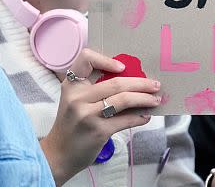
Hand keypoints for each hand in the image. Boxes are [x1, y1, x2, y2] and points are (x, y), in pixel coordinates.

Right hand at [41, 49, 160, 184]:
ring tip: (156, 100)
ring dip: (145, 99)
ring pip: (124, 99)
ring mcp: (87, 115)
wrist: (58, 155)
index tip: (123, 67)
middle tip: (155, 85)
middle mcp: (77, 98)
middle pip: (116, 83)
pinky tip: (146, 116)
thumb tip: (132, 80)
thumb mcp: (75, 101)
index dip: (106, 60)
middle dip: (141, 83)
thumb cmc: (72, 124)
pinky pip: (126, 120)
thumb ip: (94, 88)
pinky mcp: (98, 131)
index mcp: (71, 86)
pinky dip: (140, 117)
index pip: (85, 59)